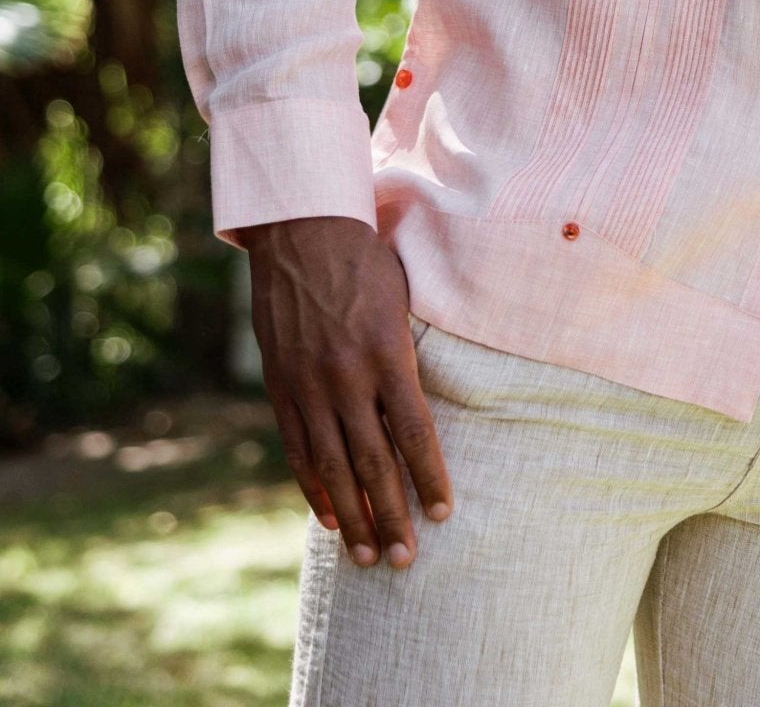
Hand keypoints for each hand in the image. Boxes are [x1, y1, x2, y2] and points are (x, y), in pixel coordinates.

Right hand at [240, 214, 451, 568]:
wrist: (301, 231)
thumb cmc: (365, 261)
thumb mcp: (400, 301)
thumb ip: (407, 357)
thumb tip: (424, 412)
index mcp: (386, 351)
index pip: (414, 430)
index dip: (429, 477)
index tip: (445, 514)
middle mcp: (346, 375)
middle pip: (374, 460)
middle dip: (393, 514)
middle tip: (408, 559)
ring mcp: (309, 384)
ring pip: (333, 466)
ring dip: (353, 516)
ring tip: (369, 556)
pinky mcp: (280, 385)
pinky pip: (297, 448)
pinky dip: (313, 488)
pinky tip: (329, 518)